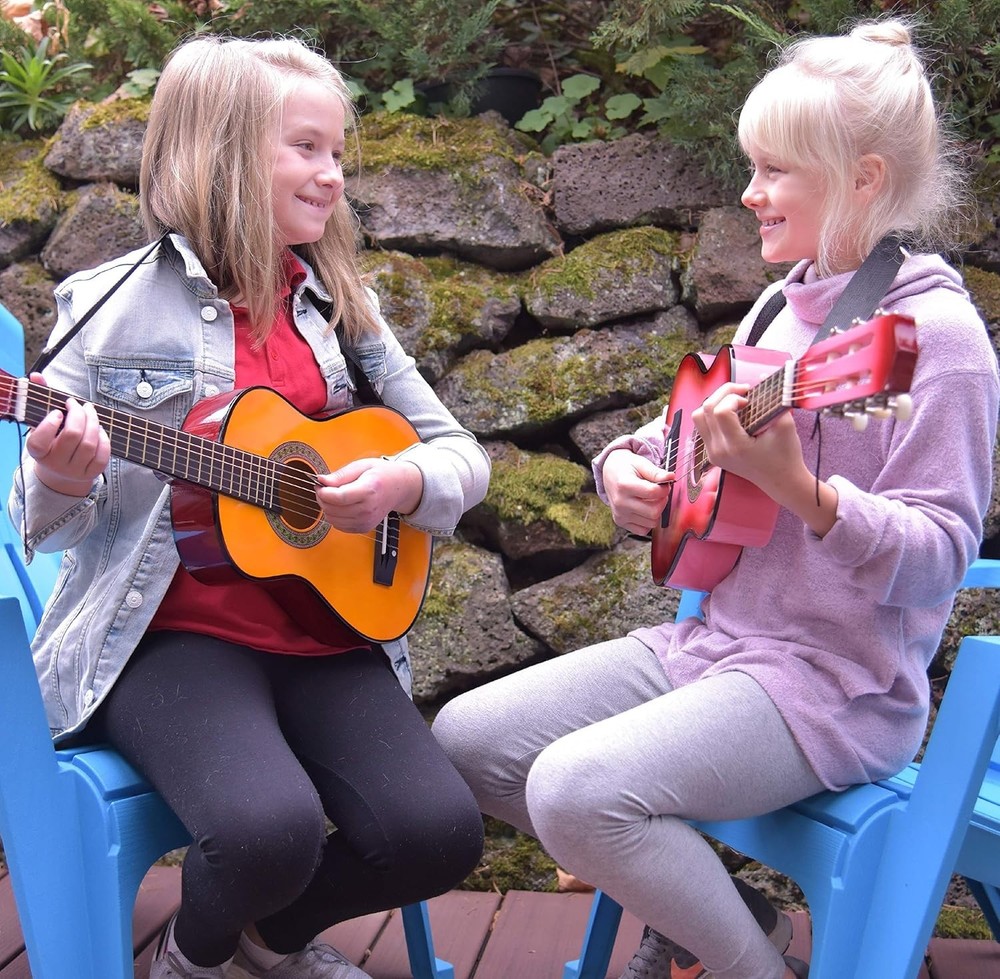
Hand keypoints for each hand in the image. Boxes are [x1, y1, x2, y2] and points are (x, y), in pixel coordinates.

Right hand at [25, 373, 109, 496]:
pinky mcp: (91, 474)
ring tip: (90, 412)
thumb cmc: (53, 440)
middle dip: (79, 414)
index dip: (50, 423)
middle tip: (79, 404)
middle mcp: (55, 464)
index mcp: (38, 452)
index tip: (58, 412)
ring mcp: (74, 471)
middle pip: (72, 435)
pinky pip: (103, 454)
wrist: (62, 471)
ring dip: (93, 423)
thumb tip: (37, 376)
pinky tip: (99, 429)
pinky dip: (104, 438)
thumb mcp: (43, 423)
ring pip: (89, 444)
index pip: (39, 441)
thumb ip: (41, 399)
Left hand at [315, 456, 423, 533]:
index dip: (324, 492)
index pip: (339, 497)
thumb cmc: (382, 474)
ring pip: (333, 519)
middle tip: (323, 488)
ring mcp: (366, 521)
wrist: (399, 488)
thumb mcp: (362, 466)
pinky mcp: (363, 528)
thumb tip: (321, 480)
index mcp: (369, 490)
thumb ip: (341, 475)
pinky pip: (338, 526)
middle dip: (322, 498)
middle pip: (333, 509)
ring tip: (332, 496)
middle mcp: (368, 509)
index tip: (319, 485)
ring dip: (327, 507)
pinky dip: (334, 516)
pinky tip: (340, 505)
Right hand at [601, 449, 673, 535]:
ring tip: (651, 500)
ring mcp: (620, 514)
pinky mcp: (620, 522)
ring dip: (656, 511)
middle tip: (659, 493)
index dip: (665, 488)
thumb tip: (670, 477)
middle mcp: (620, 502)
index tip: (664, 484)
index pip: (653, 493)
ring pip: (651, 522)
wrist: (610, 473)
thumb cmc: (625, 468)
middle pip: (654, 511)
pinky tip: (645, 509)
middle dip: (662, 501)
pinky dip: (648, 521)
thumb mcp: (640, 463)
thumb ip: (655, 472)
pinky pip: (643, 530)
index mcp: (624, 485)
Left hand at [692, 382, 837, 536]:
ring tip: (735, 402)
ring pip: (698, 418)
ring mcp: (713, 454)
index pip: (720, 411)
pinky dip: (713, 415)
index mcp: (736, 446)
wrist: (781, 481)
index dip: (733, 397)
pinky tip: (732, 414)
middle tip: (742, 392)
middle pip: (705, 410)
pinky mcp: (712, 454)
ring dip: (715, 403)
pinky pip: (703, 427)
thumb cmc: (786, 455)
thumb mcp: (785, 425)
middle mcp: (719, 451)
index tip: (749, 398)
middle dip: (723, 393)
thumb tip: (761, 375)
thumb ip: (773, 399)